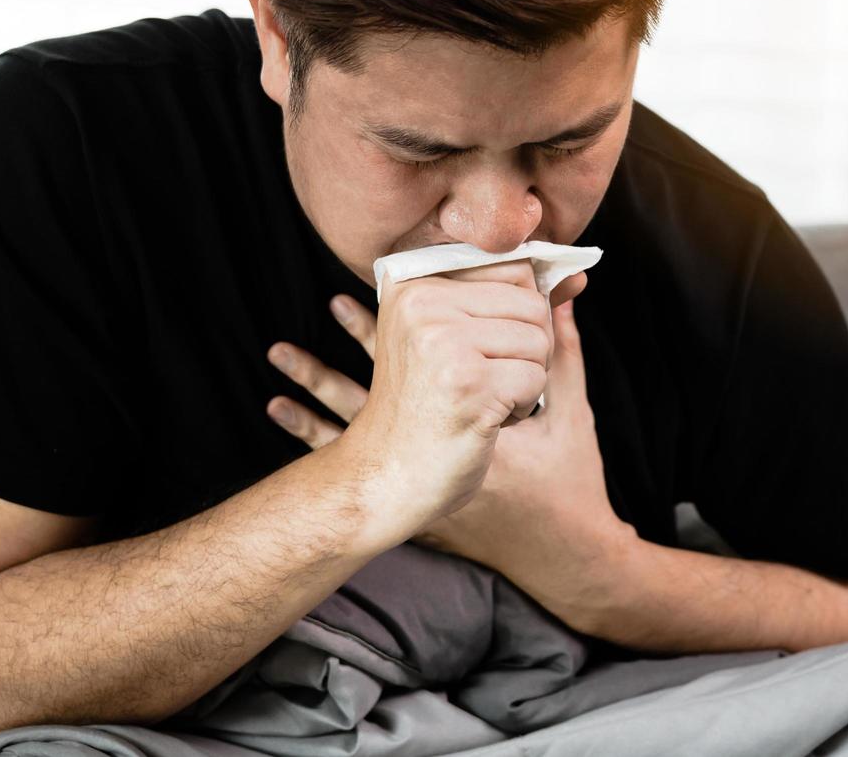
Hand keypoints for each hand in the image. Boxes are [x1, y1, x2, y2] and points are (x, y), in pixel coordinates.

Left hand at [267, 275, 636, 620]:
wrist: (557, 552)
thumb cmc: (569, 482)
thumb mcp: (570, 415)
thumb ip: (566, 354)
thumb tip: (566, 296)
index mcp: (479, 409)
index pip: (416, 358)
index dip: (378, 334)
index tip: (342, 301)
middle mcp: (438, 439)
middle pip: (371, 394)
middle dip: (340, 357)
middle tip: (301, 329)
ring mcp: (422, 469)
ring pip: (352, 422)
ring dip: (315, 389)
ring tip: (277, 355)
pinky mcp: (413, 494)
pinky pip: (353, 459)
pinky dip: (315, 431)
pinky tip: (282, 411)